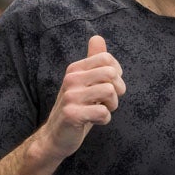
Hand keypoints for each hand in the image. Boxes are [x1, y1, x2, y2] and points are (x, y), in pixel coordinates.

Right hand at [37, 35, 124, 161]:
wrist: (56, 136)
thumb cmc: (76, 108)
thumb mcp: (84, 83)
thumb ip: (93, 61)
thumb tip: (97, 37)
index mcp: (75, 69)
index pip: (107, 59)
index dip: (116, 74)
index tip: (109, 86)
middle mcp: (71, 79)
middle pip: (111, 74)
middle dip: (118, 90)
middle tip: (108, 101)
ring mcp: (70, 96)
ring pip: (110, 91)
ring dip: (112, 106)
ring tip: (101, 110)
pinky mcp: (72, 114)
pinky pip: (103, 112)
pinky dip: (104, 119)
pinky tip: (94, 121)